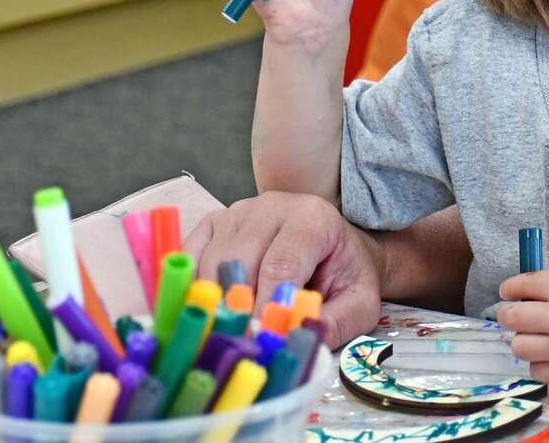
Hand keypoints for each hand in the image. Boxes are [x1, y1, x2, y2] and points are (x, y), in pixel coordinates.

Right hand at [182, 192, 382, 345]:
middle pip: (239, 261)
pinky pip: (189, 257)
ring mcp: (238, 211)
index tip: (261, 339)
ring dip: (214, 302)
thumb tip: (293, 342)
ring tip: (227, 332)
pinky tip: (204, 312)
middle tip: (241, 342)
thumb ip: (333, 323)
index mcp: (313, 218)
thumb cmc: (345, 276)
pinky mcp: (213, 223)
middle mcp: (272, 206)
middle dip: (238, 307)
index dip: (267, 306)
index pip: (281, 264)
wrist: (338, 250)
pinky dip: (191, 287)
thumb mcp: (358, 303)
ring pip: (211, 262)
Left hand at [497, 271, 548, 383]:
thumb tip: (525, 295)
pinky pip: (538, 371)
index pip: (520, 286)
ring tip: (535, 336)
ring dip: (523, 339)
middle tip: (514, 314)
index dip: (509, 289)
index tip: (508, 293)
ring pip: (519, 347)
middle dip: (508, 314)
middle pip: (511, 318)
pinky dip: (540, 362)